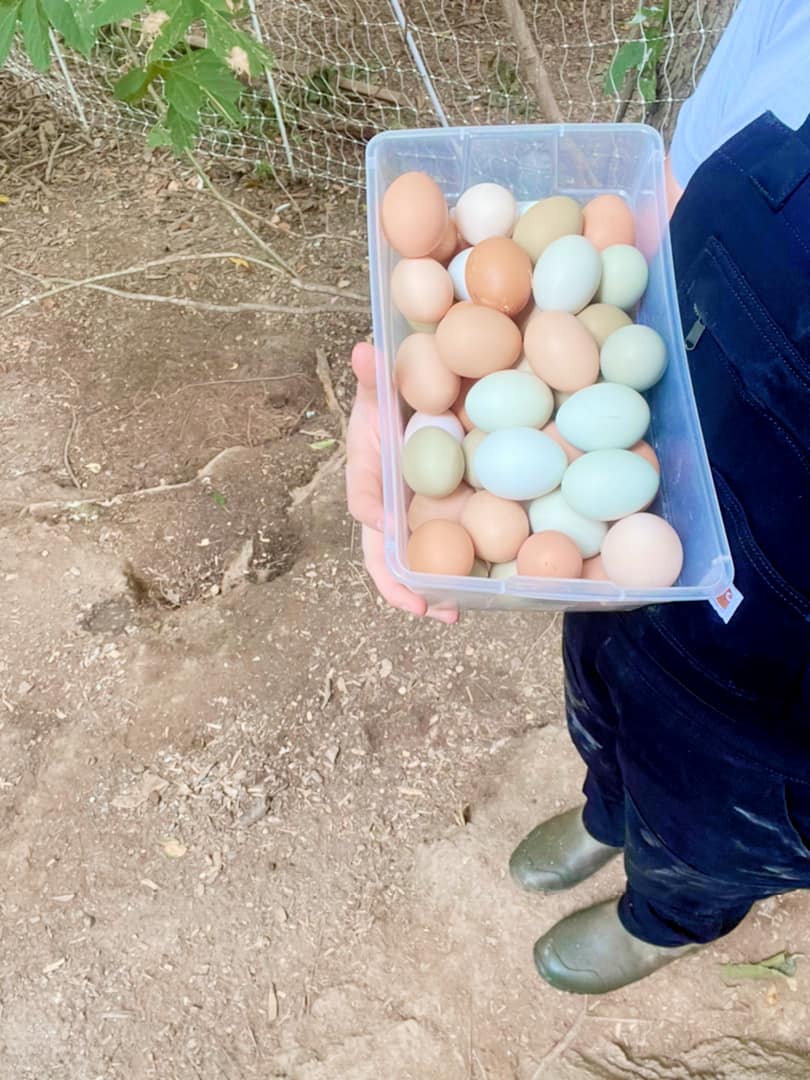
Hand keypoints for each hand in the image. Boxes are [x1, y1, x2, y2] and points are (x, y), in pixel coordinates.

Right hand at [346, 342, 457, 623]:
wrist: (423, 409)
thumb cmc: (396, 403)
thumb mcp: (382, 389)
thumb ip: (375, 376)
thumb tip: (366, 350)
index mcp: (370, 476)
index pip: (364, 498)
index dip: (372, 513)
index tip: (385, 526)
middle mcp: (390, 508)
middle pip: (386, 552)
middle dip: (400, 584)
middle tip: (423, 607)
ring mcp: (418, 522)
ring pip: (420, 563)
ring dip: (434, 592)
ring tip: (453, 614)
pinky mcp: (449, 523)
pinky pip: (458, 551)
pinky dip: (470, 572)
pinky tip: (492, 589)